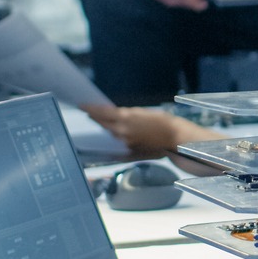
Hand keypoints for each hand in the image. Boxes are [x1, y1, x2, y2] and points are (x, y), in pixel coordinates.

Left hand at [82, 105, 219, 153]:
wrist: (176, 139)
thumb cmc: (164, 123)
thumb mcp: (144, 113)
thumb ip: (127, 114)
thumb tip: (113, 114)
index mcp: (125, 119)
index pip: (101, 113)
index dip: (90, 109)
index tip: (81, 105)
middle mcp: (122, 132)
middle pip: (102, 124)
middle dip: (95, 118)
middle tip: (88, 112)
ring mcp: (124, 144)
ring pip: (109, 134)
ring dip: (105, 128)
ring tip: (101, 122)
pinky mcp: (129, 153)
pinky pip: (116, 146)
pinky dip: (112, 141)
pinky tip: (111, 137)